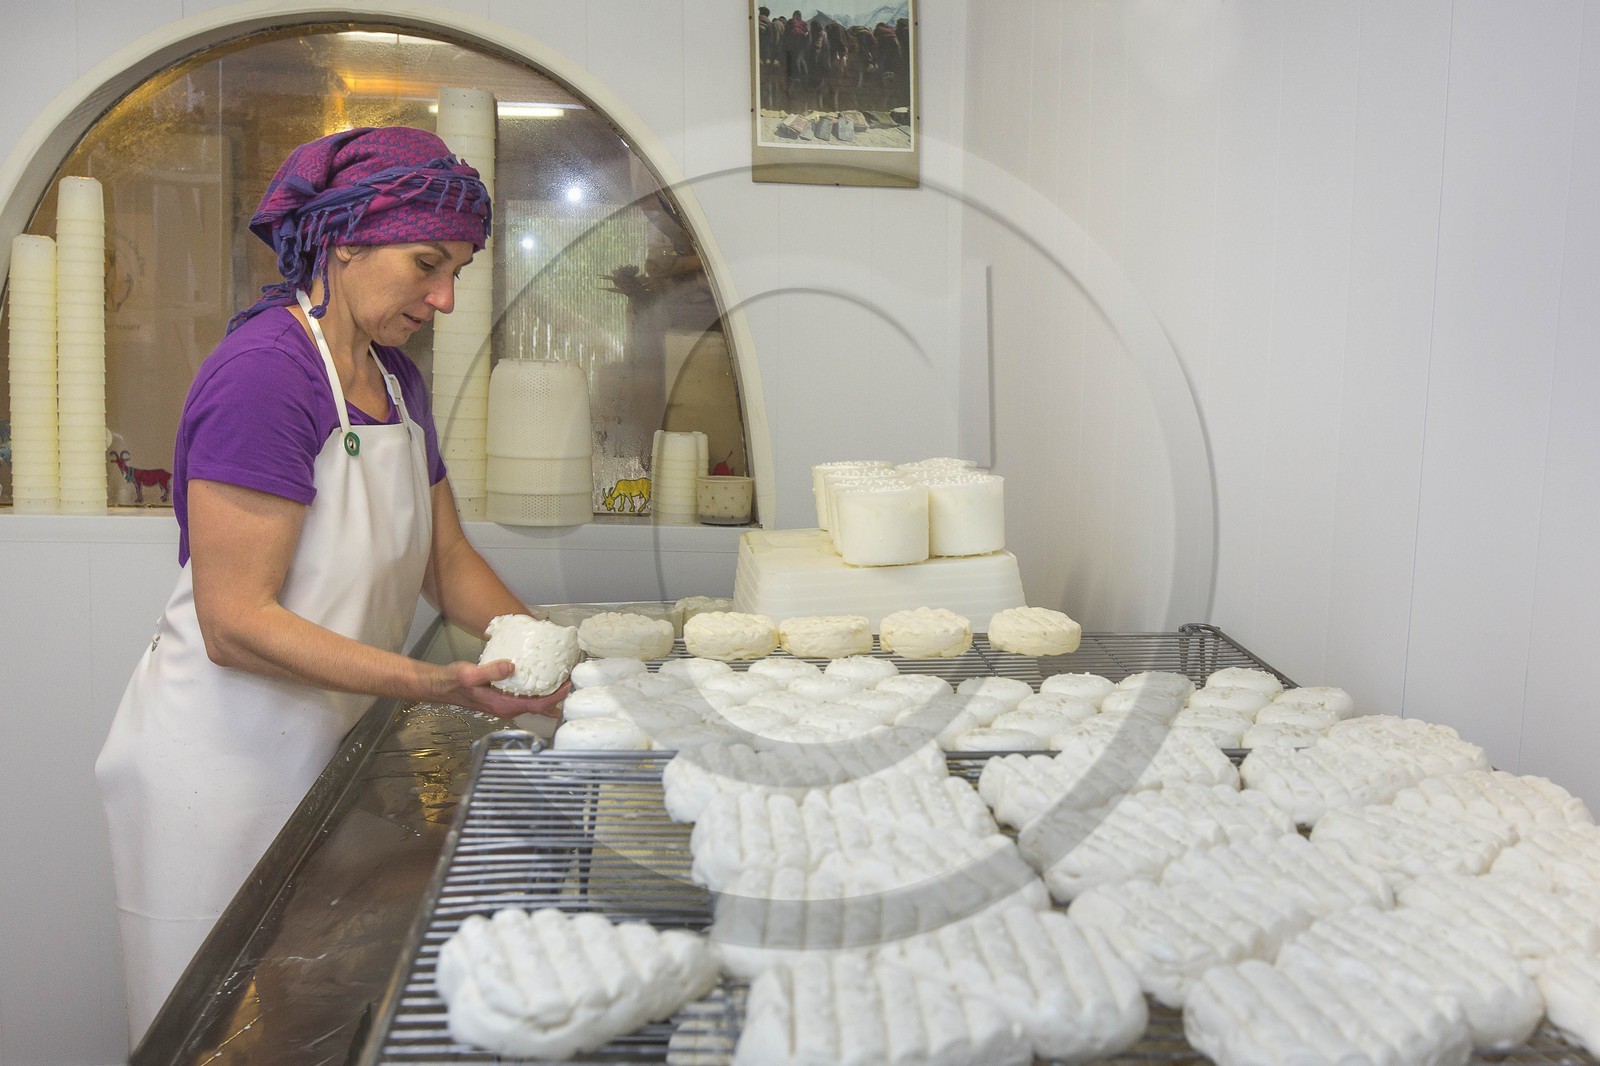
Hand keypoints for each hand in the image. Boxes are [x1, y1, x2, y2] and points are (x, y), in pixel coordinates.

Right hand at [438, 659, 570, 719]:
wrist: (441, 686)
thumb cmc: (454, 682)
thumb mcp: (470, 674)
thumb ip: (490, 671)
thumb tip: (512, 666)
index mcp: (504, 705)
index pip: (538, 705)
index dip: (556, 697)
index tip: (568, 684)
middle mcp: (508, 707)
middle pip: (540, 706)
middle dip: (558, 695)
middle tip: (572, 679)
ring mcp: (506, 704)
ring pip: (534, 702)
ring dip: (550, 693)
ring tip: (563, 678)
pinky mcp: (503, 697)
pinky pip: (526, 696)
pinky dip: (538, 690)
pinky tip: (543, 680)